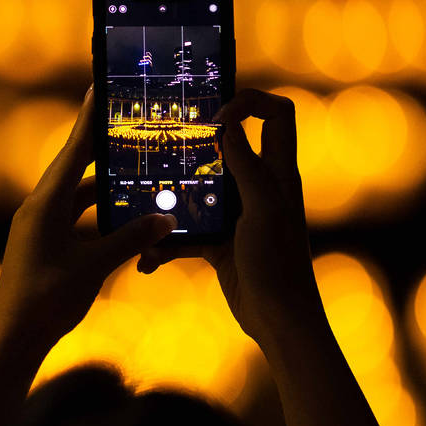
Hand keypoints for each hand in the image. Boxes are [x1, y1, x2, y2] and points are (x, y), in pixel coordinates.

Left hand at [0, 87, 176, 352]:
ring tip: (130, 165)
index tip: (99, 86)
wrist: (13, 340)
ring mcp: (39, 227)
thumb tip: (166, 218)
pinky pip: (74, 217)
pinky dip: (97, 211)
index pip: (74, 152)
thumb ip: (131, 239)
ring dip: (103, 182)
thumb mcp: (94, 267)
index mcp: (46, 205)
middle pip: (75, 166)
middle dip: (100, 145)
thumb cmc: (47, 301)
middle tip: (123, 119)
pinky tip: (120, 213)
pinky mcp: (44, 244)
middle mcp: (39, 208)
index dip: (89, 119)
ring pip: (76, 194)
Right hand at [138, 89, 323, 348]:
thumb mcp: (263, 211)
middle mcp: (259, 187)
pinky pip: (188, 231)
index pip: (277, 115)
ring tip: (146, 204)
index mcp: (277, 173)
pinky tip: (150, 258)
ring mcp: (238, 215)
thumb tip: (227, 127)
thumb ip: (247, 168)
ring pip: (202, 189)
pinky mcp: (220, 242)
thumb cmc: (279, 265)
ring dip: (174, 197)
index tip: (216, 118)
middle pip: (231, 146)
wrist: (279, 322)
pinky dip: (168, 243)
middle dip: (198, 143)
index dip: (250, 103)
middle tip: (168, 143)